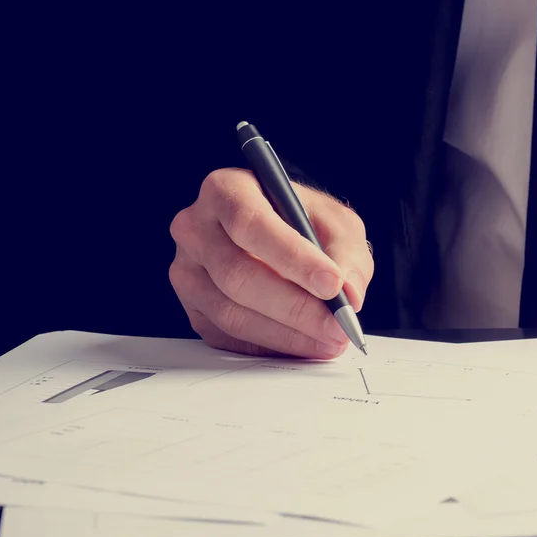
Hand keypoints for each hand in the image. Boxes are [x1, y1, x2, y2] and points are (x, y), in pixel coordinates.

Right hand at [169, 168, 373, 358]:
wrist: (271, 236)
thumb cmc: (299, 222)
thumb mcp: (333, 221)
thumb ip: (346, 252)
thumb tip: (350, 295)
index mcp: (225, 191)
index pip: (250, 224)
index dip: (291, 258)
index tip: (331, 285)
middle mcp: (195, 228)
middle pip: (237, 275)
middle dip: (295, 307)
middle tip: (336, 325)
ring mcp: (187, 272)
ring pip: (230, 313)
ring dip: (285, 334)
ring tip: (327, 340)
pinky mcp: (192, 308)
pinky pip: (227, 337)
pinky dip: (269, 346)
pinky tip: (301, 344)